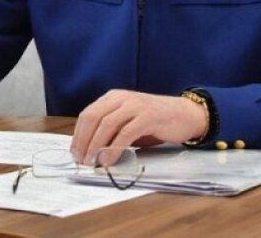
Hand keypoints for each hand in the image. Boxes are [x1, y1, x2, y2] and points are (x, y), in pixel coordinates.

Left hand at [70, 89, 206, 164]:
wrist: (186, 114)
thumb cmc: (155, 121)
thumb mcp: (129, 121)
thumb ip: (112, 130)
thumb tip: (92, 151)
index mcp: (114, 97)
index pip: (88, 114)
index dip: (78, 134)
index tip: (75, 152)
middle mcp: (121, 98)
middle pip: (93, 117)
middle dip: (83, 140)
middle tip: (81, 159)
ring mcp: (134, 106)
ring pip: (106, 125)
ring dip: (96, 146)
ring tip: (92, 162)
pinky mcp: (147, 117)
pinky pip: (125, 134)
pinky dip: (113, 149)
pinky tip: (109, 161)